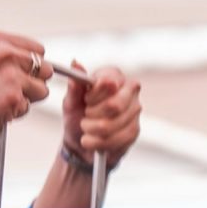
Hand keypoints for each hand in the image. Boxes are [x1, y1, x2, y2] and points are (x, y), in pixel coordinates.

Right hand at [0, 31, 53, 165]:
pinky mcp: (13, 95)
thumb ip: (2, 59)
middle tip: (10, 94)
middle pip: (44, 68)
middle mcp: (5, 51)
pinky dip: (15, 113)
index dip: (32, 67)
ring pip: (41, 90)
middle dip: (33, 83)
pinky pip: (28, 107)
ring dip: (26, 100)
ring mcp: (11, 73)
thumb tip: (34, 66)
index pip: (36, 49)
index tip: (20, 77)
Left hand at [36, 66, 141, 207]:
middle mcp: (130, 90)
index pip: (109, 82)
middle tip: (85, 117)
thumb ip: (74, 85)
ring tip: (86, 130)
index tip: (85, 101)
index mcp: (114, 76)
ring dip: (92, 131)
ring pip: (113, 125)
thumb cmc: (77, 116)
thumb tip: (75, 64)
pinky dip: (99, 143)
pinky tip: (94, 141)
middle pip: (115, 105)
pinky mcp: (135, 130)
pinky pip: (117, 140)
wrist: (82, 141)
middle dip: (93, 115)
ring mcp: (135, 110)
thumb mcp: (70, 101)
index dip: (95, 95)